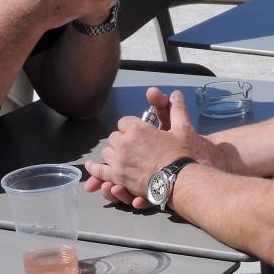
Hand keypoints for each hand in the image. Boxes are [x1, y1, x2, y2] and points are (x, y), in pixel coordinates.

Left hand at [83, 88, 216, 207]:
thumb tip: (176, 93)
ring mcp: (118, 161)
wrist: (178, 180)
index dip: (131, 128)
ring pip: (107, 153)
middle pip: (114, 137)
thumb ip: (177, 109)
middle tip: (135, 148)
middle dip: (122, 141)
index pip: (124, 122)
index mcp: (137, 129)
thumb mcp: (182, 129)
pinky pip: (99, 171)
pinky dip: (94, 168)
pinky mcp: (116, 177)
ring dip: (114, 154)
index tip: (140, 134)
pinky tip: (90, 166)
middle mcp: (124, 143)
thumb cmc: (181, 154)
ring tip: (124, 159)